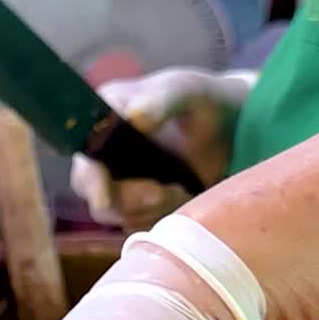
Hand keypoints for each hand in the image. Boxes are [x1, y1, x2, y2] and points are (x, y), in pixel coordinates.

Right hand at [71, 68, 256, 229]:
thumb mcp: (186, 92)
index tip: (105, 198)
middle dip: (131, 201)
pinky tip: (182, 197)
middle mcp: (104, 156)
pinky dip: (161, 218)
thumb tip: (135, 117)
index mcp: (104, 120)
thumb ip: (161, 101)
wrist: (232, 130)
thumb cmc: (205, 102)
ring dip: (153, 209)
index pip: (86, 159)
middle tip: (164, 192)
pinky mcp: (139, 207)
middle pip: (98, 197)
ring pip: (120, 217)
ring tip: (182, 188)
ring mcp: (121, 185)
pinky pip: (140, 227)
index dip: (92, 181)